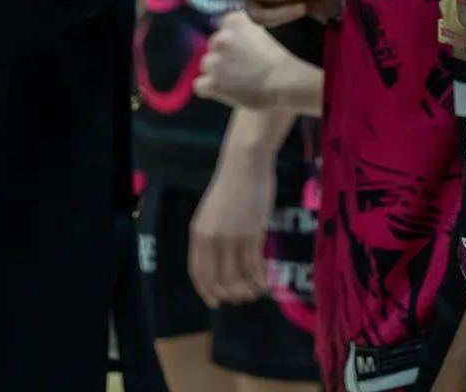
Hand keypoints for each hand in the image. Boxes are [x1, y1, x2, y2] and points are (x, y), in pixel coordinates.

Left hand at [188, 128, 278, 304]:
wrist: (245, 163)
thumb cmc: (231, 184)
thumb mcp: (212, 213)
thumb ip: (213, 237)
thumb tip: (222, 264)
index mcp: (198, 233)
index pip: (198, 272)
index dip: (207, 291)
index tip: (216, 302)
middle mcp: (211, 240)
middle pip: (218, 281)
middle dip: (230, 294)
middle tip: (242, 298)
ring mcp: (231, 238)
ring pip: (237, 278)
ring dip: (247, 290)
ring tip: (256, 292)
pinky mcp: (252, 235)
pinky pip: (254, 267)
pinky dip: (261, 279)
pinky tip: (267, 282)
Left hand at [195, 12, 301, 108]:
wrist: (288, 80)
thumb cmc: (289, 55)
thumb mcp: (272, 29)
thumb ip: (253, 29)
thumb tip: (247, 37)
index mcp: (235, 20)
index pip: (225, 27)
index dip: (235, 39)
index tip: (246, 49)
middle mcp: (221, 37)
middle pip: (214, 46)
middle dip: (225, 55)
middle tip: (242, 67)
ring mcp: (214, 60)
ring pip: (207, 65)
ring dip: (217, 72)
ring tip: (236, 82)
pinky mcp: (212, 82)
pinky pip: (200, 86)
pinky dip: (210, 89)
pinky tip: (225, 93)